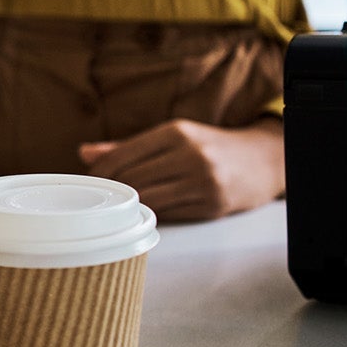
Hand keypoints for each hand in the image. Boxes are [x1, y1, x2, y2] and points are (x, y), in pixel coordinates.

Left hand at [77, 118, 284, 222]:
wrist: (262, 160)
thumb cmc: (209, 146)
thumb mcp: (173, 136)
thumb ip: (128, 146)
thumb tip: (84, 153)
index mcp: (176, 132)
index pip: (123, 155)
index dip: (100, 172)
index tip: (91, 181)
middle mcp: (191, 155)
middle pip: (133, 179)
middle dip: (112, 190)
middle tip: (101, 197)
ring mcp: (204, 182)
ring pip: (149, 200)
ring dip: (130, 205)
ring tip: (120, 206)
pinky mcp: (212, 206)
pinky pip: (170, 214)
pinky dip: (153, 214)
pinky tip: (145, 212)